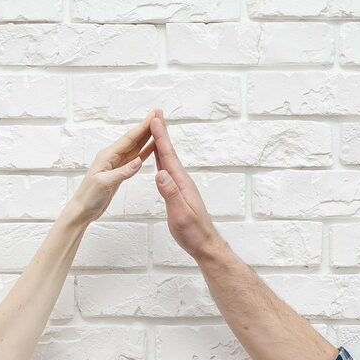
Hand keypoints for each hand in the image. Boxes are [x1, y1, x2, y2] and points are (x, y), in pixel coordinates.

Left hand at [65, 115, 156, 223]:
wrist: (82, 210)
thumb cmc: (89, 197)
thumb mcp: (105, 183)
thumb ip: (122, 172)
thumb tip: (139, 161)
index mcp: (108, 156)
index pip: (129, 138)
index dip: (143, 126)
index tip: (154, 115)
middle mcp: (112, 156)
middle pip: (133, 139)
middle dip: (147, 126)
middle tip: (160, 114)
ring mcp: (116, 164)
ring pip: (135, 147)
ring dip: (147, 137)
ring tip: (159, 127)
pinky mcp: (119, 172)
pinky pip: (134, 158)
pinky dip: (144, 152)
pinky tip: (151, 147)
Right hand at [149, 111, 222, 260]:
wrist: (204, 244)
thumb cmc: (193, 232)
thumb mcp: (180, 214)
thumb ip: (170, 193)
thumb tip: (160, 173)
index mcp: (181, 183)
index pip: (168, 156)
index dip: (160, 137)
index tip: (154, 120)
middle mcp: (182, 180)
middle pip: (169, 153)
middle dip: (161, 133)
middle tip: (156, 115)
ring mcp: (181, 186)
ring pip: (168, 160)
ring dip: (161, 144)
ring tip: (156, 130)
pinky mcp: (179, 192)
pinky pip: (168, 170)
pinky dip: (162, 159)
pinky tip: (159, 158)